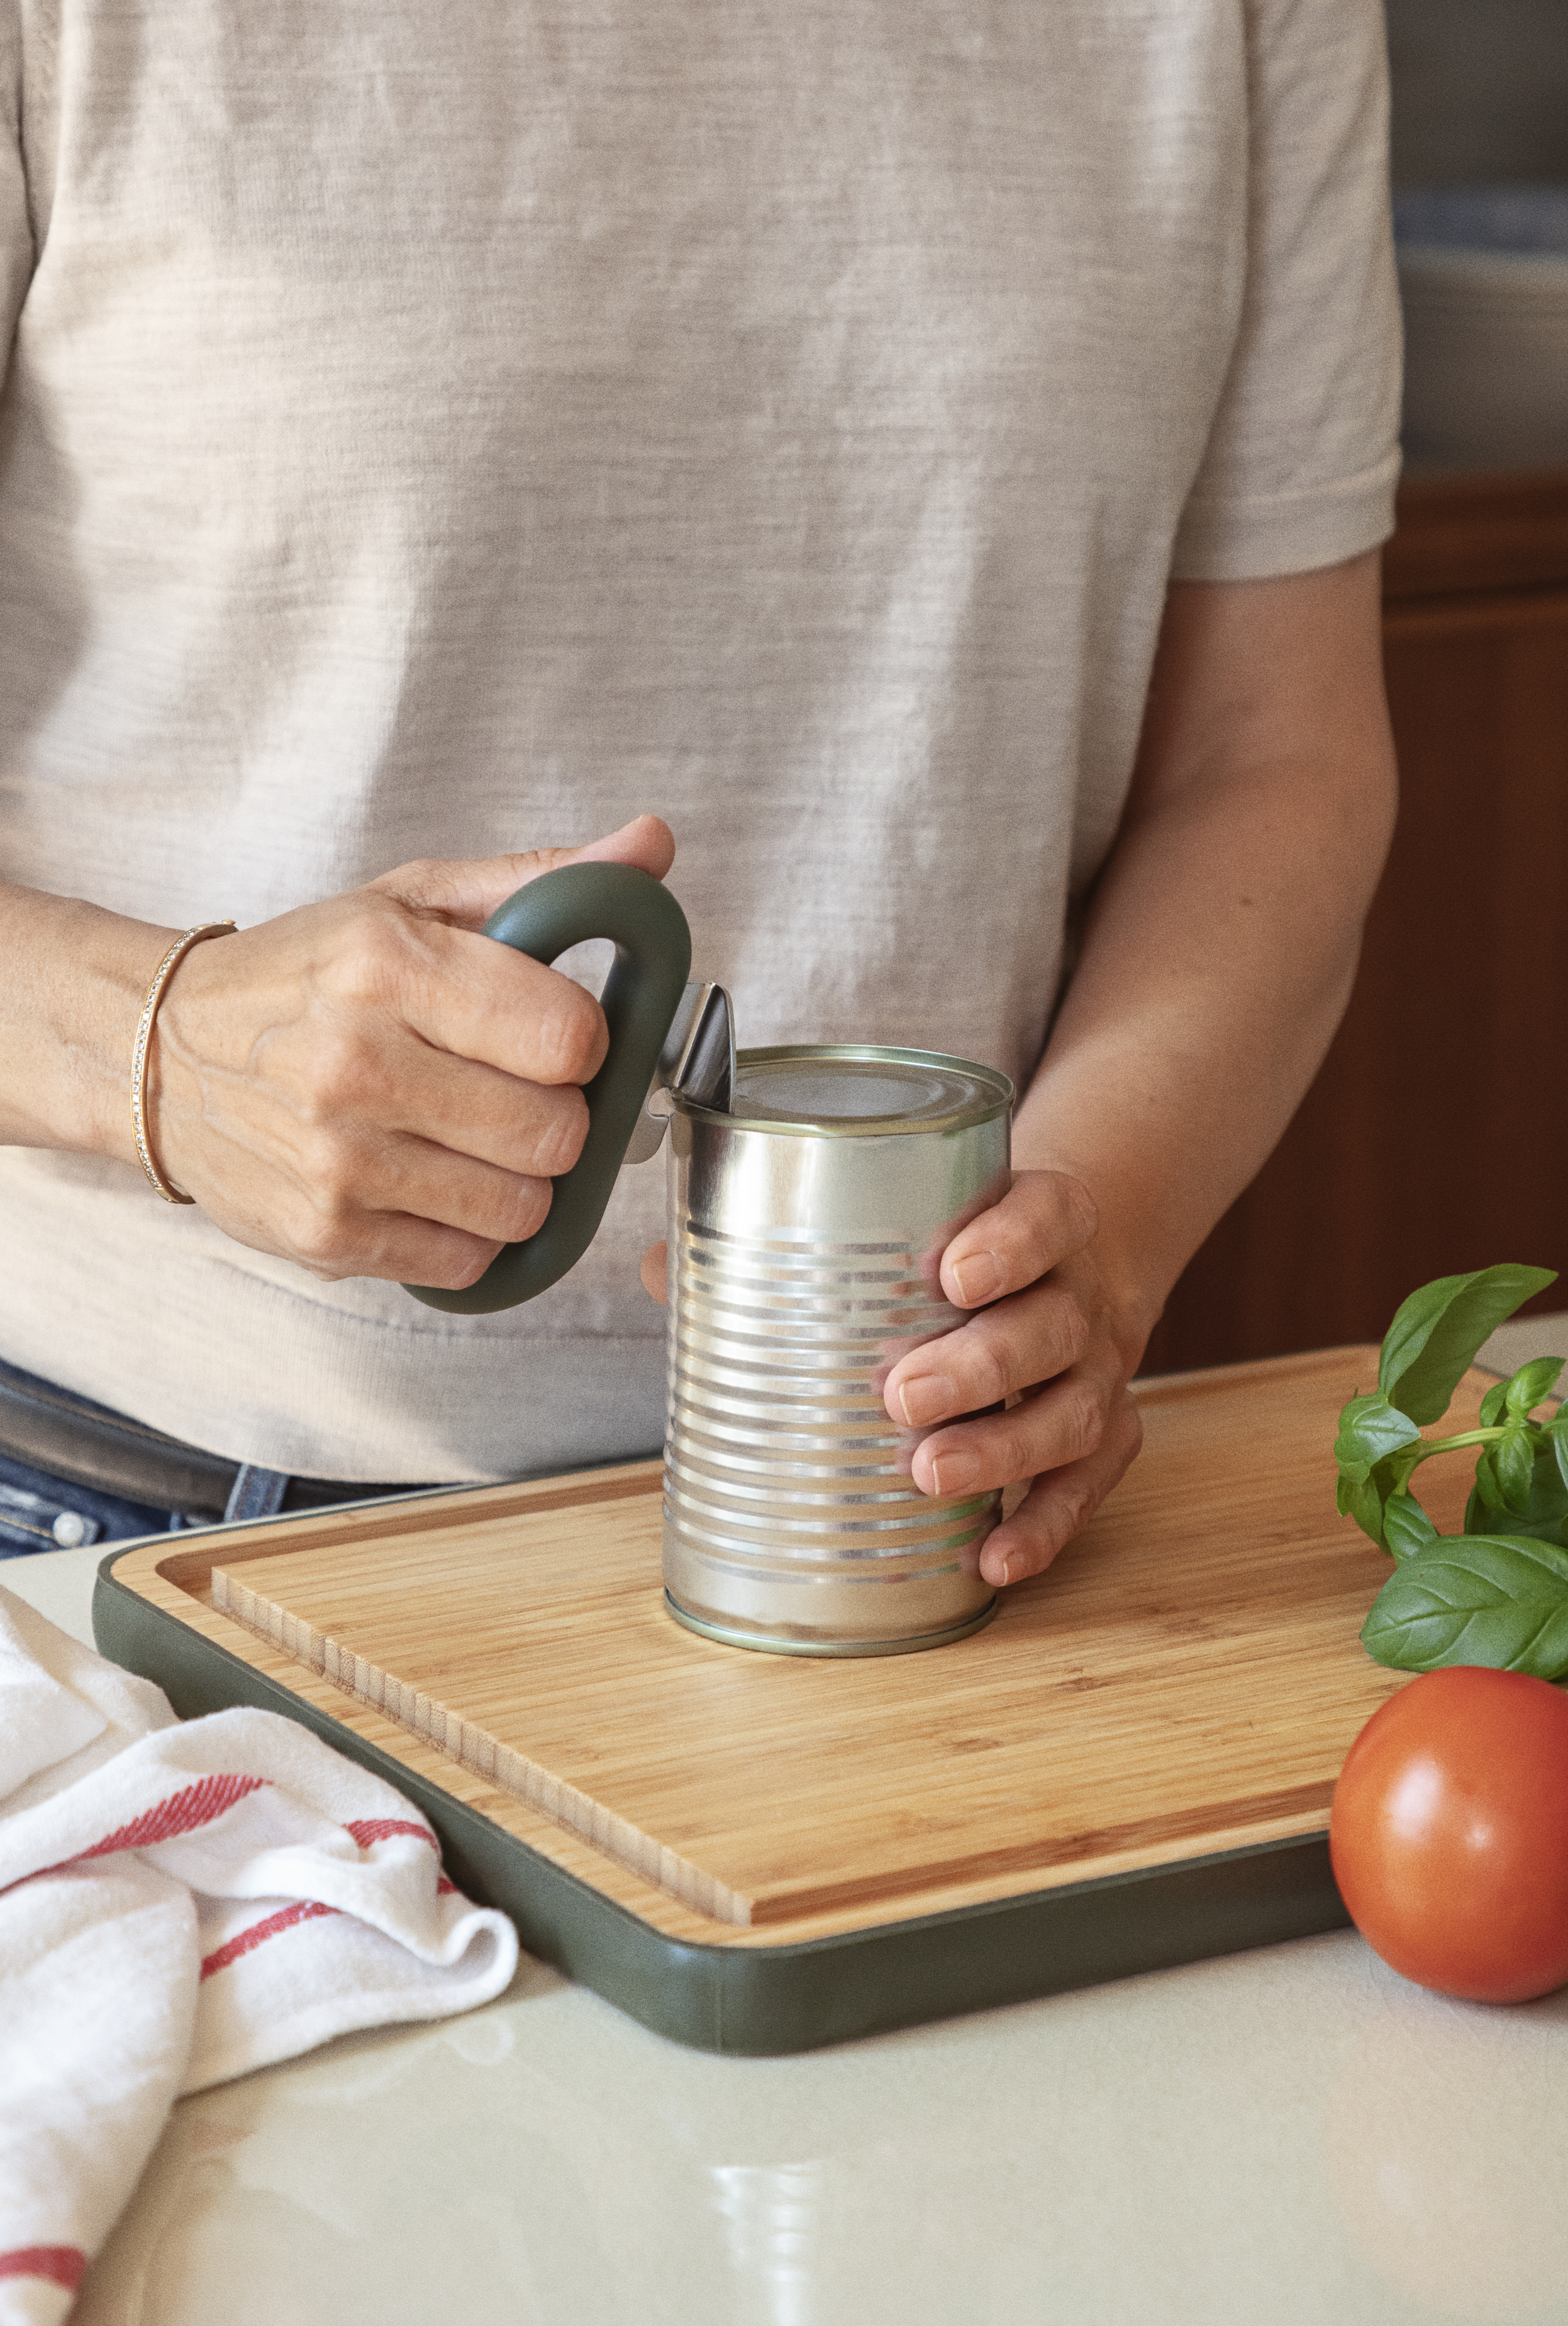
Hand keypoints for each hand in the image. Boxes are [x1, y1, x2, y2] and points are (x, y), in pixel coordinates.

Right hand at [150, 815, 674, 1287]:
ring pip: (523, 1208)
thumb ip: (539, 882)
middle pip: (557, 1133)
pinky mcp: (324, 1236)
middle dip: (554, 1117)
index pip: (569, 1036)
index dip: (578, 1043)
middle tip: (508, 1094)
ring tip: (467, 1141)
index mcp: (387, 964)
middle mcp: (357, 1064)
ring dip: (516, 1182)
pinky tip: (426, 1184)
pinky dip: (467, 1233)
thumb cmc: (304, 975)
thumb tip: (651, 844)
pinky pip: (468, 1262)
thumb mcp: (411, 900)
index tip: (545, 1038)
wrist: (161, 1055)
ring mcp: (337, 1160)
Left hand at [640, 1168, 1146, 1588]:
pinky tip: (993, 1558)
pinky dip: (1044, 1525)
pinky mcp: (1104, 1438)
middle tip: (903, 1396)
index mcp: (1039, 1221)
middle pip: (1052, 1325)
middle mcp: (1078, 1294)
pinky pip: (1086, 1486)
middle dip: (981, 1364)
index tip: (951, 1275)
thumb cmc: (956, 1252)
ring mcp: (1096, 1371)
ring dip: (1005, 1450)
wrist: (1070, 1273)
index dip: (1011, 1243)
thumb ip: (786, 1240)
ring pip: (1075, 1411)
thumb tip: (659, 1264)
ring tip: (930, 1476)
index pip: (1047, 1215)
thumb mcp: (903, 1224)